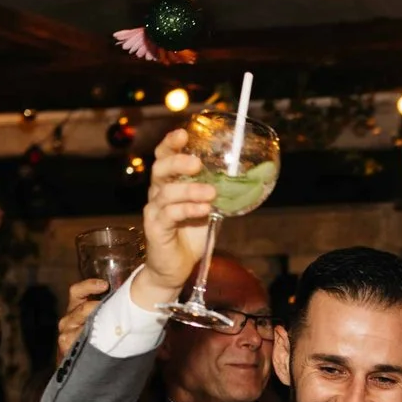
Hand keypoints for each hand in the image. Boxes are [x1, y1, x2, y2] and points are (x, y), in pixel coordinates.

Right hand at [57, 276, 110, 362]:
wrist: (79, 365)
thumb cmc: (94, 339)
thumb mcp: (99, 320)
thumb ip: (109, 308)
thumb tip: (132, 296)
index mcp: (76, 307)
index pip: (78, 291)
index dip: (89, 286)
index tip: (105, 285)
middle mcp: (69, 318)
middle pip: (83, 308)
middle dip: (101, 307)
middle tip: (118, 308)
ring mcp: (66, 332)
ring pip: (83, 323)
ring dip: (99, 323)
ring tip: (114, 326)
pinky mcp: (66, 345)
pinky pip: (80, 339)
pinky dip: (93, 339)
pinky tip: (103, 340)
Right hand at [139, 128, 213, 303]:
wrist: (174, 268)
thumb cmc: (190, 236)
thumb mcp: (208, 210)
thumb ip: (219, 194)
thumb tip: (246, 180)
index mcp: (169, 184)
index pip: (164, 157)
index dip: (171, 143)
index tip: (184, 133)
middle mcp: (158, 193)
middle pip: (160, 169)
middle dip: (177, 162)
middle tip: (196, 163)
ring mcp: (154, 211)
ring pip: (166, 192)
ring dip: (190, 190)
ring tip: (211, 193)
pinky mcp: (155, 228)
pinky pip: (169, 214)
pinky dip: (188, 210)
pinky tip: (203, 209)